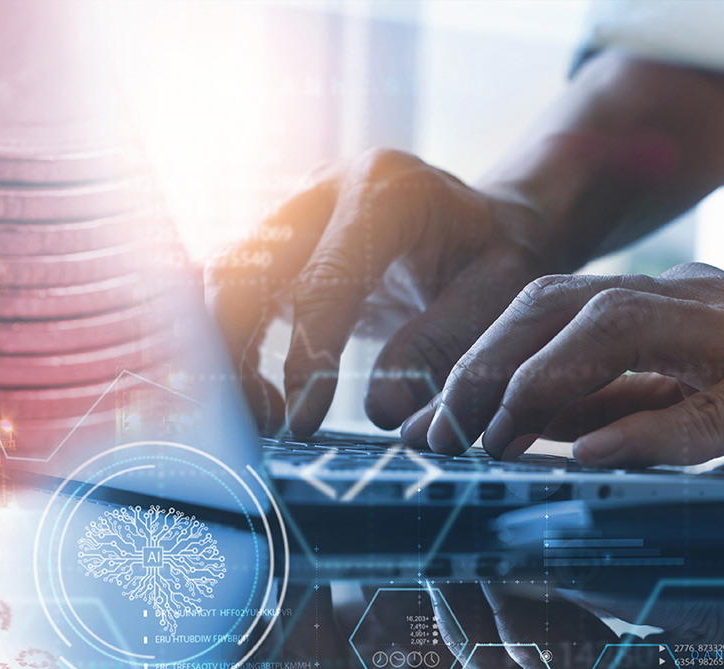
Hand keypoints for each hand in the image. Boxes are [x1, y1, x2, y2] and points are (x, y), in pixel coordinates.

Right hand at [203, 148, 554, 435]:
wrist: (488, 222)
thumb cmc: (498, 257)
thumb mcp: (498, 295)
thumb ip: (444, 345)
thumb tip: (382, 411)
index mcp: (384, 189)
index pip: (322, 280)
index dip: (304, 356)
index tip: (301, 422)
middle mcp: (324, 188)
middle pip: (244, 269)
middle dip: (238, 352)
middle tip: (270, 424)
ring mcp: (292, 210)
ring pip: (225, 280)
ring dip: (228, 351)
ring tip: (268, 415)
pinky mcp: (276, 241)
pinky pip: (234, 291)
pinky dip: (235, 346)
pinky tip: (267, 396)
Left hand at [402, 262, 723, 482]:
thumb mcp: (696, 406)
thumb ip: (617, 412)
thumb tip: (521, 440)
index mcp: (667, 308)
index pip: (541, 312)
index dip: (468, 361)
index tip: (414, 426)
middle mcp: (698, 305)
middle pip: (558, 302)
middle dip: (481, 366)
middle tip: (434, 439)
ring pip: (617, 327)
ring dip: (537, 386)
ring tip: (487, 444)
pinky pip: (715, 401)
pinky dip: (645, 429)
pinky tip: (589, 460)